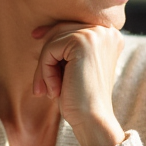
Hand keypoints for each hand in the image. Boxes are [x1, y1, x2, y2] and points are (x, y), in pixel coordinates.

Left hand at [32, 22, 125, 145]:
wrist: (93, 119)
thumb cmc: (81, 98)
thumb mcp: (74, 68)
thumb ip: (66, 48)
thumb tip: (38, 32)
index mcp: (110, 35)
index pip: (73, 26)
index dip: (51, 35)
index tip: (35, 38)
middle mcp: (106, 30)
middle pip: (61, 30)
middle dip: (46, 57)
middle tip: (40, 86)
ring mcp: (96, 34)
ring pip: (53, 41)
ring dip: (44, 68)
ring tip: (49, 91)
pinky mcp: (82, 42)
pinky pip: (50, 50)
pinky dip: (45, 72)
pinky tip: (54, 91)